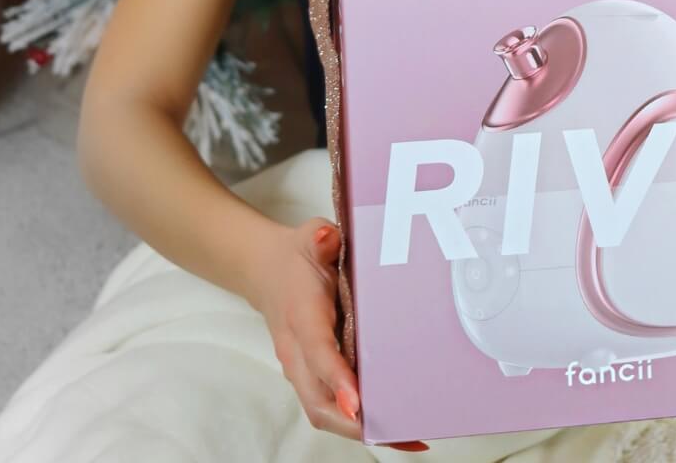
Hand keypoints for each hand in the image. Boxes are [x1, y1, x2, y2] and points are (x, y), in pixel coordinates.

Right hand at [246, 217, 428, 451]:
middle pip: (318, 401)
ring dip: (362, 430)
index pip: (317, 351)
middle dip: (355, 423)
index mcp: (300, 317)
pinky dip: (359, 422)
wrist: (266, 270)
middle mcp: (297, 352)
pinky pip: (331, 407)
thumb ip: (320, 239)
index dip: (337, 377)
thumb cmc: (296, 257)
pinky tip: (394, 426)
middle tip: (399, 432)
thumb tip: (327, 238)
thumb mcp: (309, 238)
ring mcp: (303, 369)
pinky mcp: (312, 376)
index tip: (358, 400)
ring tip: (409, 437)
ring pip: (324, 412)